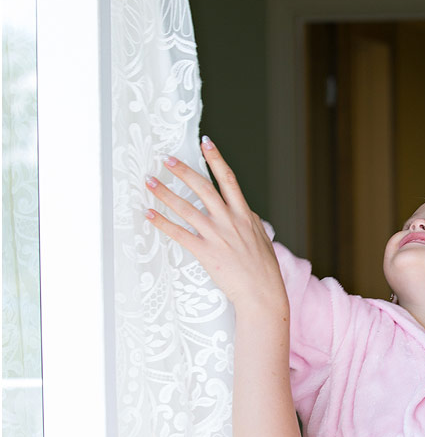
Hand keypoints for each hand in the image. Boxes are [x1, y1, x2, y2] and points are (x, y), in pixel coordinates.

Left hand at [145, 137, 286, 317]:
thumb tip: (244, 209)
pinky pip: (179, 234)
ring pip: (186, 208)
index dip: (216, 159)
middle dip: (183, 171)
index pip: (228, 179)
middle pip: (203, 188)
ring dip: (165, 193)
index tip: (205, 143)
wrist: (261, 294)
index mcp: (245, 215)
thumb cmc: (264, 269)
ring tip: (150, 182)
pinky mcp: (205, 253)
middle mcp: (229, 221)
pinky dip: (162, 223)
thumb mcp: (261, 238)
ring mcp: (217, 236)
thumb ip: (250, 221)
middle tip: (167, 159)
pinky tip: (150, 214)